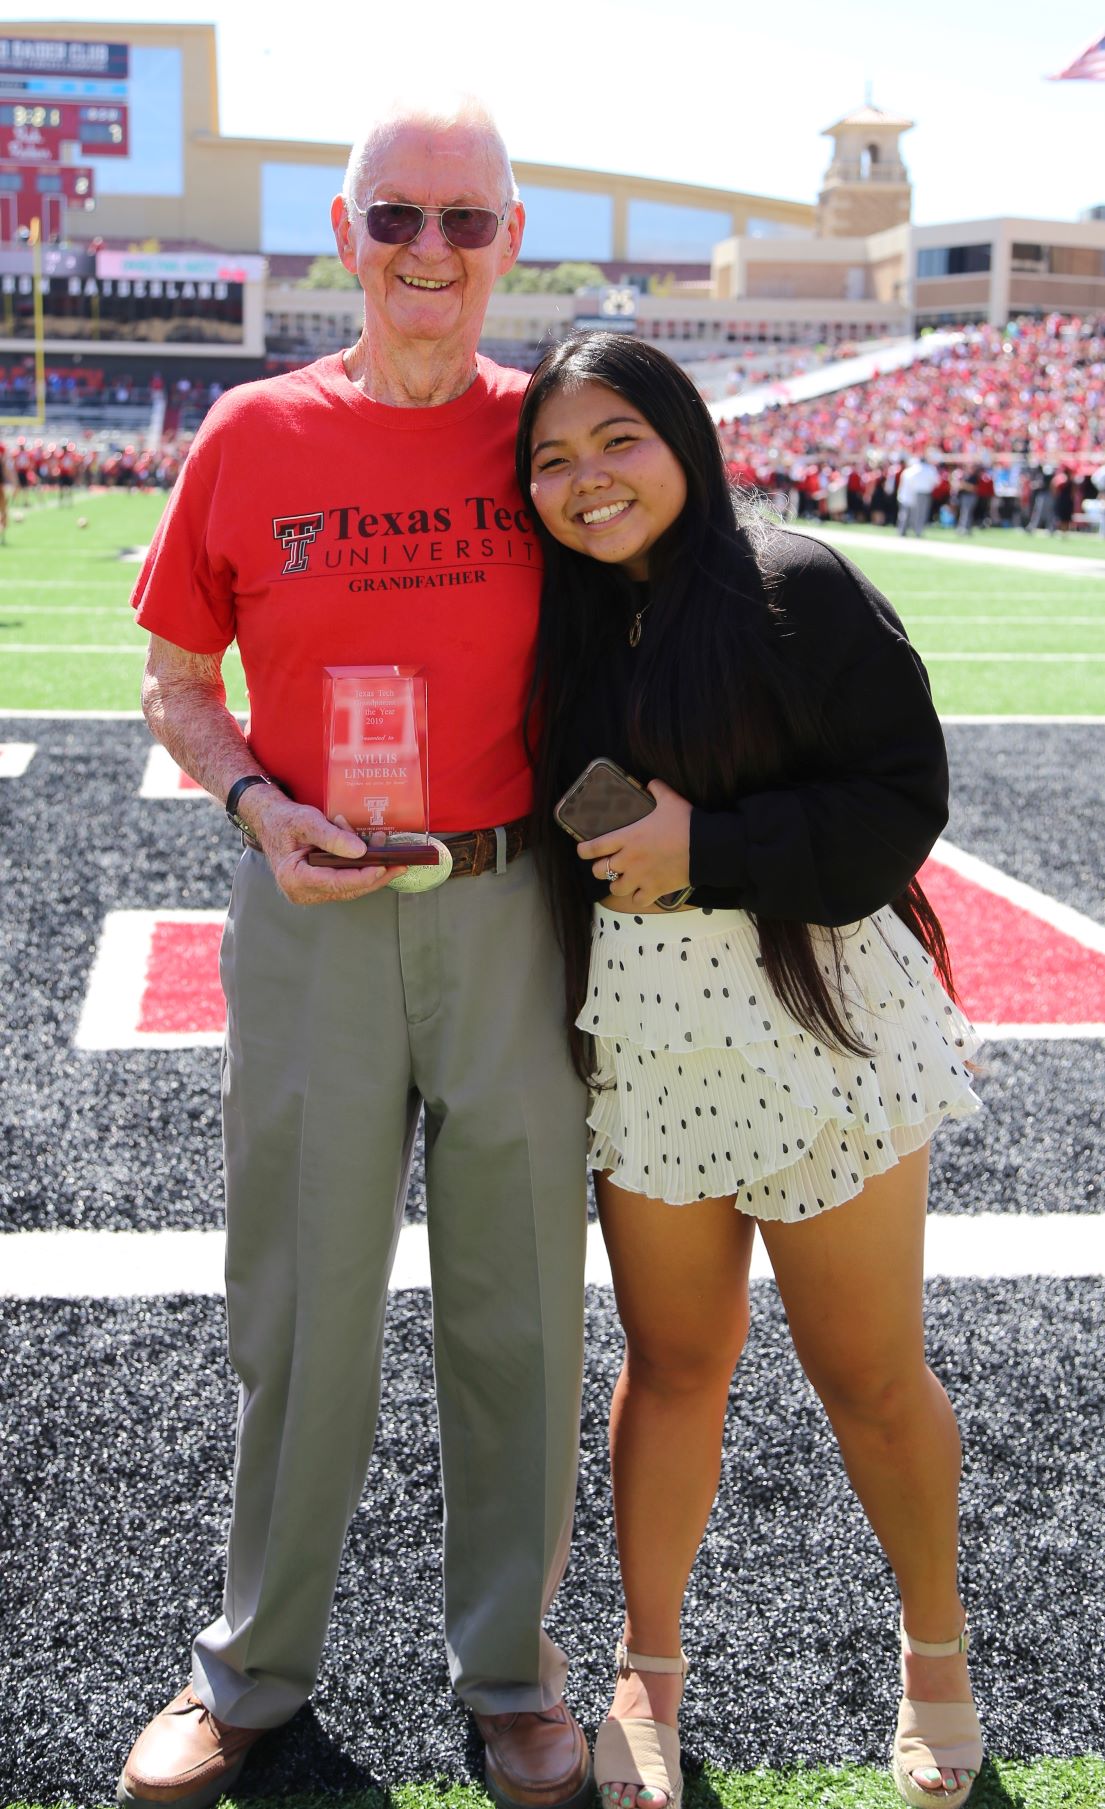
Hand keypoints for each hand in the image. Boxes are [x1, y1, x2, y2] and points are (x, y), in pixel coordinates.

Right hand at [237, 793, 404, 905]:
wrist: (271, 819)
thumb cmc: (285, 819)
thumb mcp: (308, 821)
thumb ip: (332, 837)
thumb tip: (361, 851)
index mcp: (294, 878)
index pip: (336, 883)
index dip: (363, 877)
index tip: (384, 867)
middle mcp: (302, 892)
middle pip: (347, 890)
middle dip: (374, 875)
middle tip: (399, 862)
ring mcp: (310, 892)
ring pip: (349, 887)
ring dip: (370, 869)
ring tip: (385, 848)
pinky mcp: (319, 886)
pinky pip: (345, 881)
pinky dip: (359, 867)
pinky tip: (370, 849)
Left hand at [577, 778, 691, 905]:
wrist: (705, 847)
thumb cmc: (685, 822)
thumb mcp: (670, 800)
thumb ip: (657, 790)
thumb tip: (651, 783)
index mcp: (627, 838)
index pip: (594, 847)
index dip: (584, 851)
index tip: (582, 851)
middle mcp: (629, 860)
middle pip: (600, 871)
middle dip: (600, 869)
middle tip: (606, 866)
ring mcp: (641, 877)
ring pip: (616, 889)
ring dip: (617, 885)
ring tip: (622, 881)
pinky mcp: (654, 890)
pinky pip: (637, 901)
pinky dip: (637, 898)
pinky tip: (641, 893)